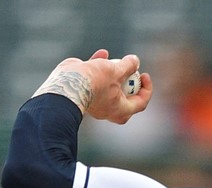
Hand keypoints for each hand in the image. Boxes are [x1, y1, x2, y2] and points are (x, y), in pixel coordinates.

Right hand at [32, 49, 151, 123]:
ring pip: (109, 87)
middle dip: (130, 83)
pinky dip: (99, 67)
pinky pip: (95, 79)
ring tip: (115, 61)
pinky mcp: (84, 91)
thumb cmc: (94, 81)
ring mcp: (95, 101)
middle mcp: (108, 109)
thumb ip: (128, 66)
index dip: (146, 89)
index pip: (140, 103)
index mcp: (119, 110)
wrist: (66, 84)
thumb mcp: (116, 71)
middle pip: (125, 97)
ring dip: (114, 72)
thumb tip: (135, 60)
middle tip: (133, 71)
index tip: (144, 75)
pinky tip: (102, 54)